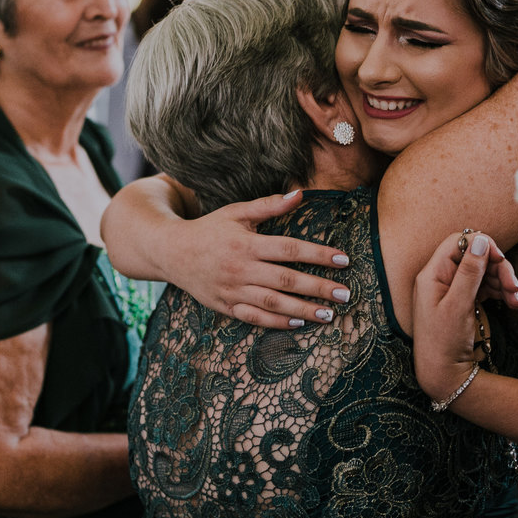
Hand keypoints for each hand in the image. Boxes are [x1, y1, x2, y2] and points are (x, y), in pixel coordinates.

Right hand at [157, 190, 352, 329]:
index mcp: (247, 244)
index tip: (343, 260)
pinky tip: (300, 323)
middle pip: (286, 280)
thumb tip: (301, 193)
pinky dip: (277, 322)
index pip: (289, 249)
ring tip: (330, 314)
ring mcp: (233, 290)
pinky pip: (254, 318)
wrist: (171, 252)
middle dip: (319, 288)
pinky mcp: (226, 306)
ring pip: (273, 303)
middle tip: (346, 294)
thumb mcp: (237, 212)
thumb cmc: (210, 229)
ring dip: (304, 310)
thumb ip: (269, 205)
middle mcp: (241, 269)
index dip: (318, 255)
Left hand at [412, 231, 513, 401]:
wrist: (443, 376)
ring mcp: (454, 290)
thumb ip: (469, 272)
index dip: (481, 245)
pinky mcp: (465, 301)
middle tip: (514, 287)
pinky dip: (501, 293)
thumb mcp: (457, 306)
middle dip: (498, 268)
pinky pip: (486, 287)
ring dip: (503, 282)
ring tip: (516, 301)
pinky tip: (514, 305)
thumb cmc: (444, 342)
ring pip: (484, 272)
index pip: (458, 243)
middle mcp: (442, 278)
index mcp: (432, 274)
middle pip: (475, 257)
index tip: (500, 259)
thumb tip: (479, 241)